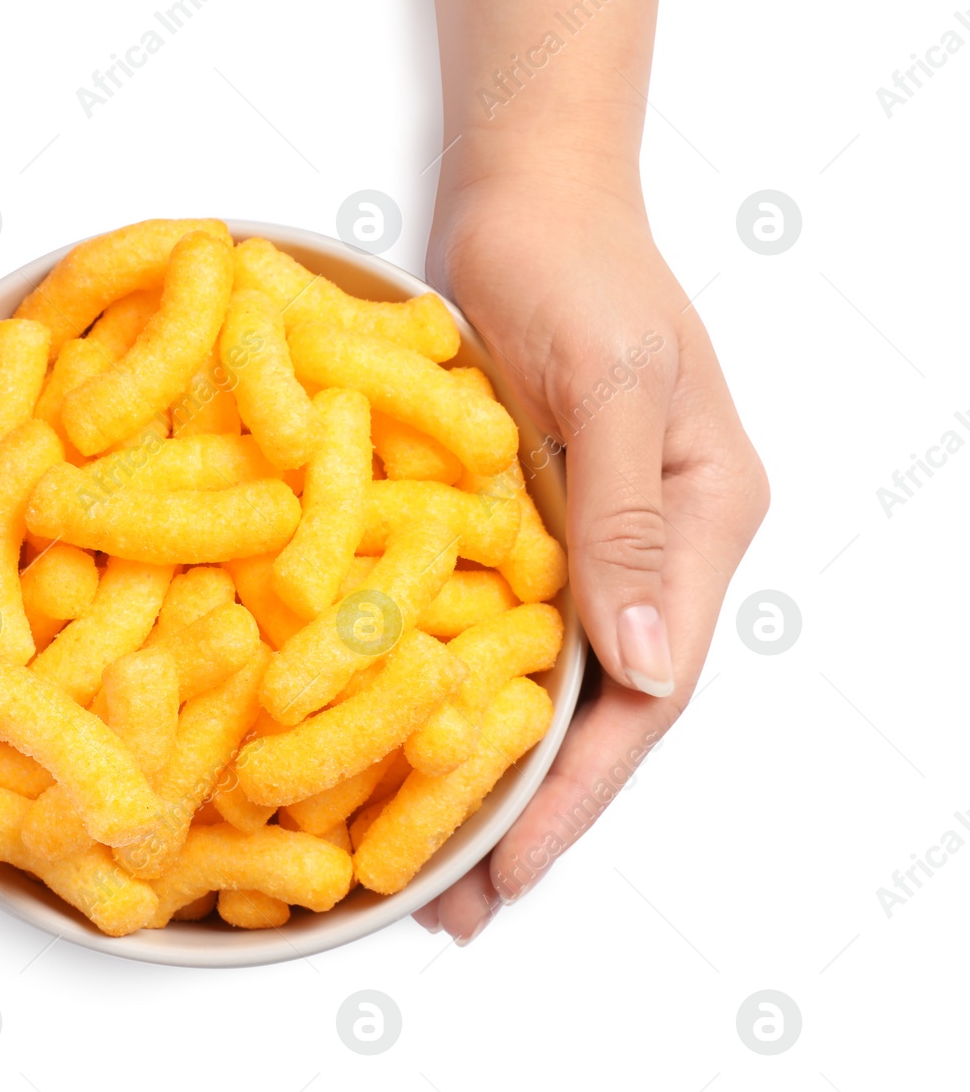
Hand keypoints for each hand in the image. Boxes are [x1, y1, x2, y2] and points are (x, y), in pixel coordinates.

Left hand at [414, 160, 768, 941]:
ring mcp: (584, 532)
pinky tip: (391, 729)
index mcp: (701, 522)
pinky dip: (447, 681)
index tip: (507, 874)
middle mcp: (650, 545)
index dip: (577, 793)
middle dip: (526, 808)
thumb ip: (631, 520)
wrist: (524, 187)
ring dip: (483, 762)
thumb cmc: (575, 259)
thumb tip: (647, 670)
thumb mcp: (610, 379)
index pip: (646, 693)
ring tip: (413, 853)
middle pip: (595, 707)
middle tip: (448, 904)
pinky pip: (488, 617)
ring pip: (539, 677)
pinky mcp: (520, 512)